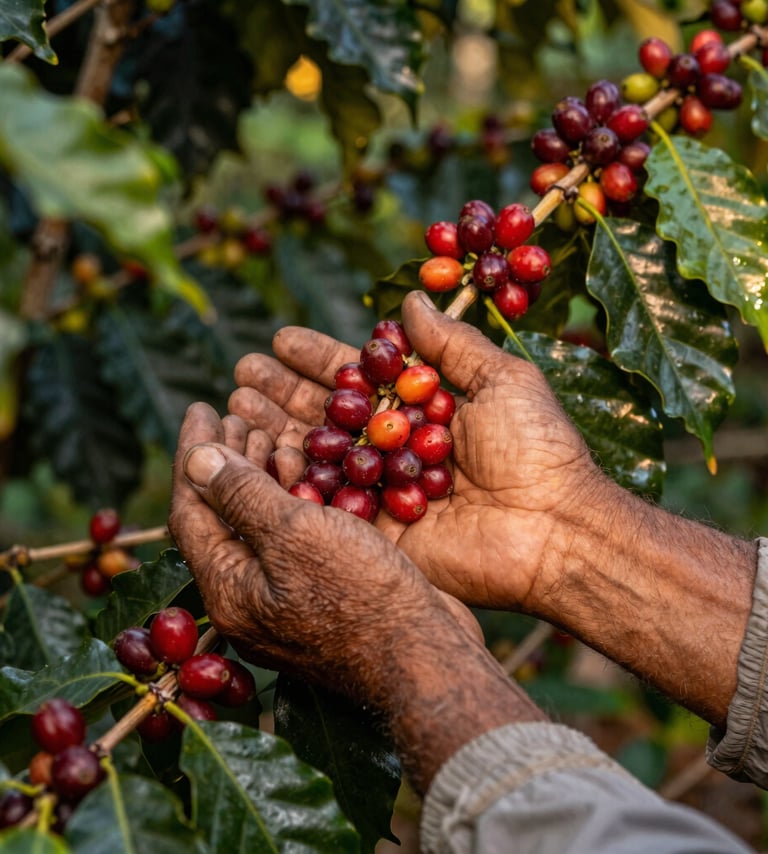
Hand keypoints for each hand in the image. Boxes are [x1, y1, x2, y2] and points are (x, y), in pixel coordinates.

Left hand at [168, 402, 544, 792]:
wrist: (425, 658)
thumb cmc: (360, 594)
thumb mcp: (295, 534)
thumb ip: (242, 495)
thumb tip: (196, 459)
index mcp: (228, 589)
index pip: (190, 510)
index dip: (193, 454)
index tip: (203, 408)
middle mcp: (248, 598)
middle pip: (222, 517)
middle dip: (227, 462)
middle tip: (237, 414)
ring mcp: (286, 599)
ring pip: (259, 526)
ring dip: (260, 477)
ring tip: (269, 434)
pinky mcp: (322, 595)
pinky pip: (292, 538)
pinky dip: (293, 499)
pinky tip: (308, 471)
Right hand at [228, 290, 611, 611]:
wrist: (553, 529)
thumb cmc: (536, 448)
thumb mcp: (500, 378)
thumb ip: (450, 343)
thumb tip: (412, 298)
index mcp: (424, 409)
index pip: (360, 378)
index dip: (320, 359)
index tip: (282, 339)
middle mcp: (396, 447)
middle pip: (329, 417)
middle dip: (284, 393)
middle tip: (243, 371)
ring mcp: (383, 489)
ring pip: (318, 457)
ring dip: (276, 431)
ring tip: (235, 406)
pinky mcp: (376, 530)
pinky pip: (325, 504)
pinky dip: (291, 482)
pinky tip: (253, 457)